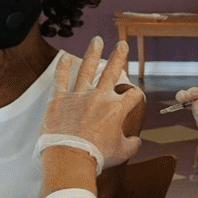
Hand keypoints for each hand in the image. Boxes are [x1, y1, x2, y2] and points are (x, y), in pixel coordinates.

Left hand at [40, 37, 142, 171]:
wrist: (71, 157)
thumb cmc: (97, 156)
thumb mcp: (122, 153)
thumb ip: (133, 144)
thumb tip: (137, 141)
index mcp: (117, 109)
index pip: (132, 95)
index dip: (136, 95)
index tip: (135, 96)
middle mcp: (99, 97)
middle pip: (112, 71)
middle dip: (119, 57)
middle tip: (122, 44)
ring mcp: (78, 95)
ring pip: (87, 68)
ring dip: (93, 53)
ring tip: (97, 40)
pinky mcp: (59, 99)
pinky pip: (61, 79)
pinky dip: (62, 67)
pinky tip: (65, 56)